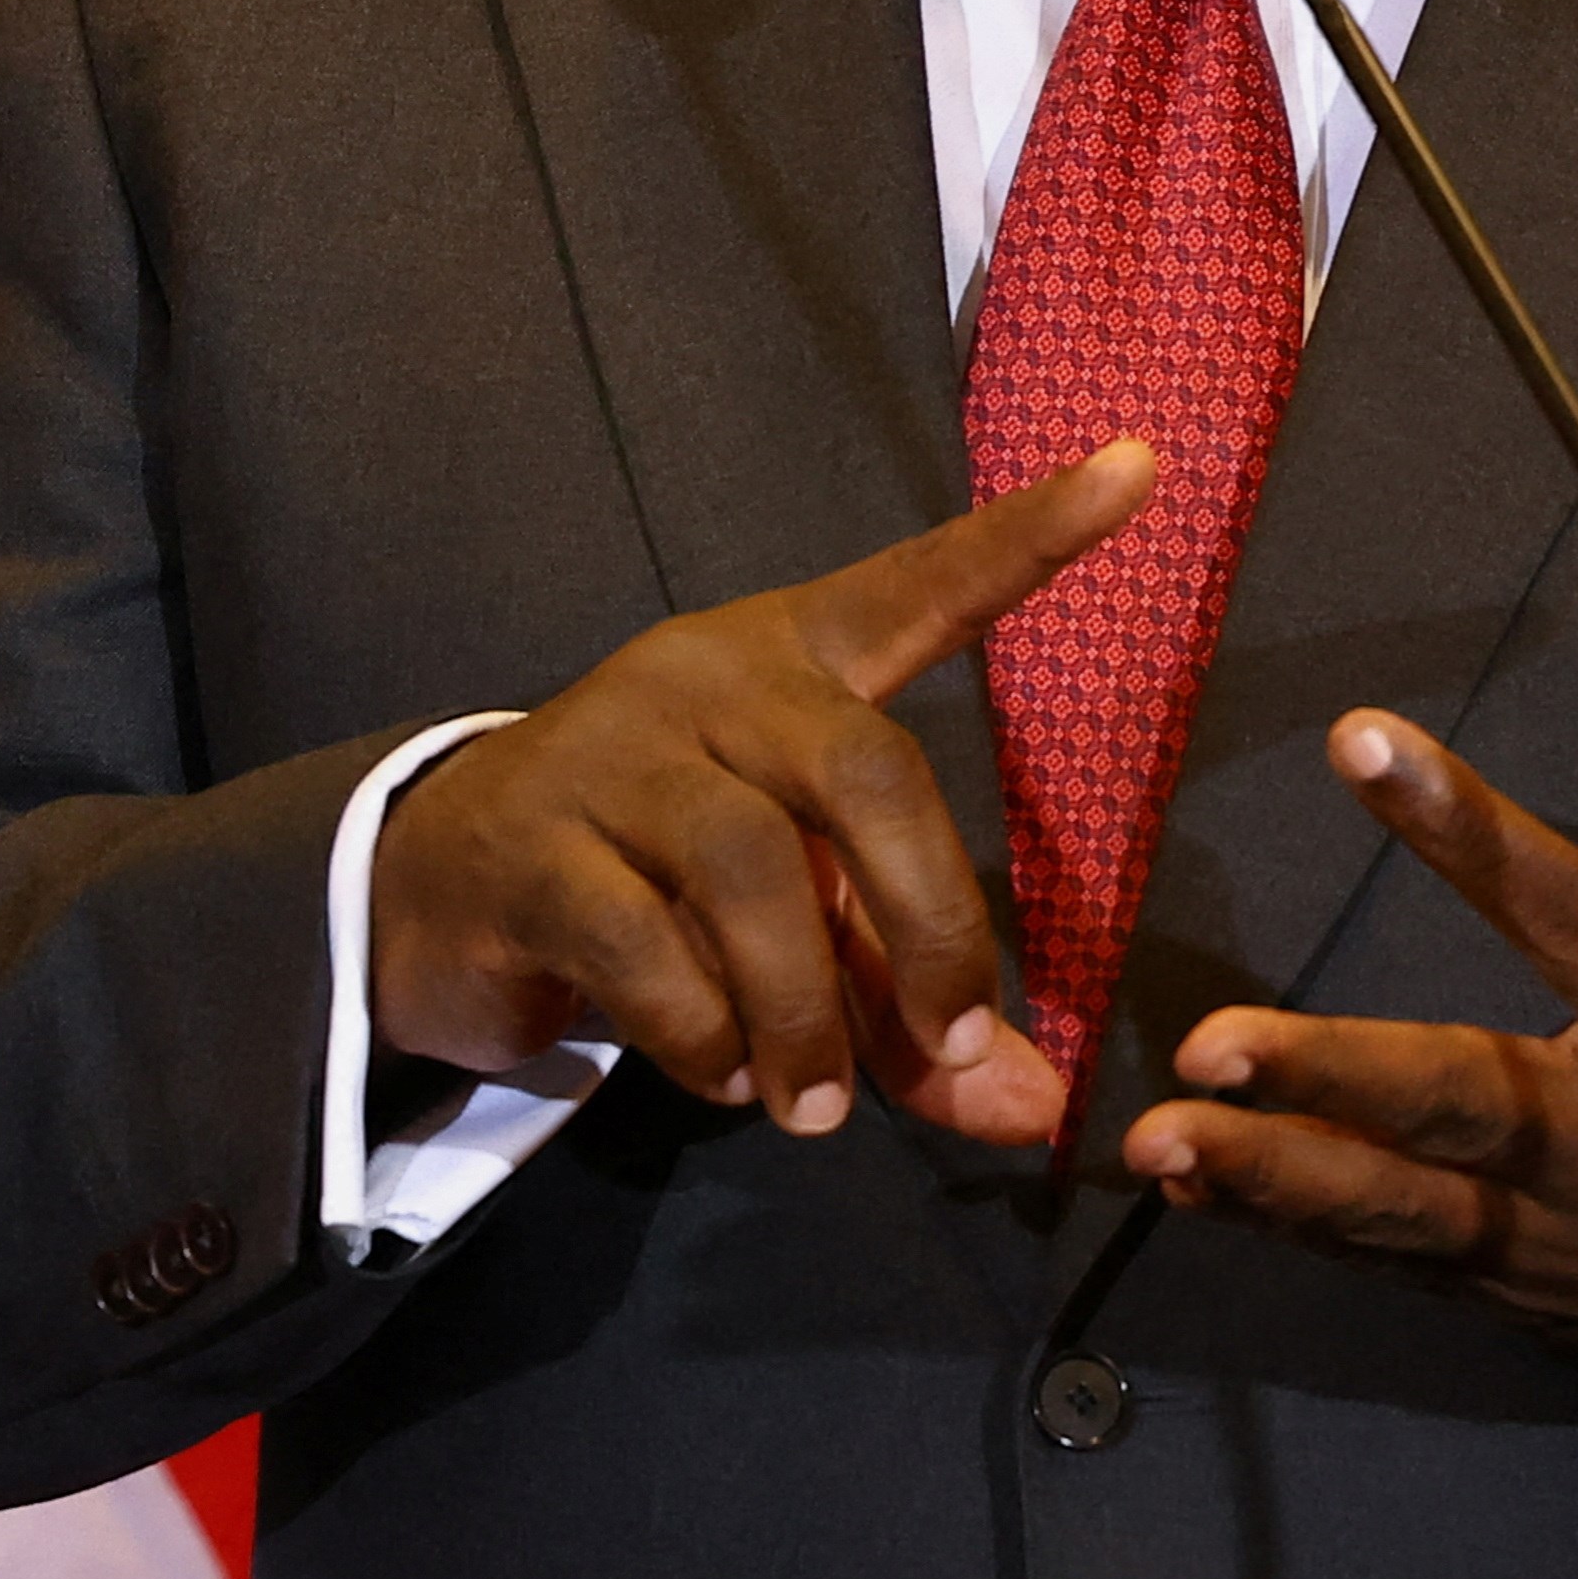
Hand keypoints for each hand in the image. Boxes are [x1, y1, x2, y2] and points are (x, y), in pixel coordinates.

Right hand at [369, 441, 1150, 1149]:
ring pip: (750, 869)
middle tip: (956, 1041)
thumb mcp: (803, 934)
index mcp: (798, 663)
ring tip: (813, 1100)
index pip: (925, 583)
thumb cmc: (660, 883)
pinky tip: (716, 1072)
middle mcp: (711, 681)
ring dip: (803, 1008)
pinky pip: (643, 944)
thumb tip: (1034, 1111)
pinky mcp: (532, 845)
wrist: (437, 890)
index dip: (1029, 536)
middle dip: (931, 918)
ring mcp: (613, 752)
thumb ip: (913, 1013)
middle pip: (863, 769)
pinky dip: (702, 1031)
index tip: (1140, 468)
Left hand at [1118, 658, 1577, 1420]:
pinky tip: (1199, 1185)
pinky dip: (1298, 1225)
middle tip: (1211, 1043)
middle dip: (1337, 1075)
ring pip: (1409, 1213)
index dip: (1476, 838)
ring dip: (1280, 1177)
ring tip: (1159, 1142)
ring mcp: (1574, 1242)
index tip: (1367, 746)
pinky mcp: (1531, 1295)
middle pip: (1471, 1109)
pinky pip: (1400, 1261)